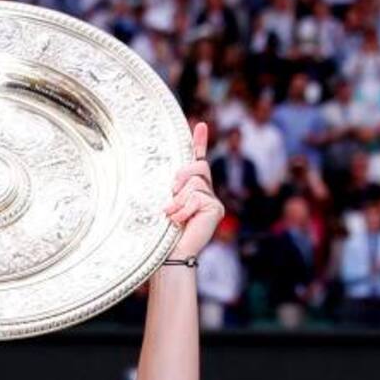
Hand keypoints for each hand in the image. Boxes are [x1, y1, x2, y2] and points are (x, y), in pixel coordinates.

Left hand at [164, 122, 224, 260]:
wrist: (171, 254)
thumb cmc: (162, 233)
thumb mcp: (164, 203)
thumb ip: (171, 189)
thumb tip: (171, 180)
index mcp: (192, 190)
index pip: (198, 162)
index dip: (199, 143)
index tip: (200, 125)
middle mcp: (206, 194)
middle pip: (197, 167)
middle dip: (181, 176)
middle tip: (171, 193)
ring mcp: (213, 202)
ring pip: (194, 184)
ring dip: (178, 200)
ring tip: (173, 216)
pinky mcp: (216, 209)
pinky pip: (196, 197)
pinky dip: (183, 209)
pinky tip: (180, 222)